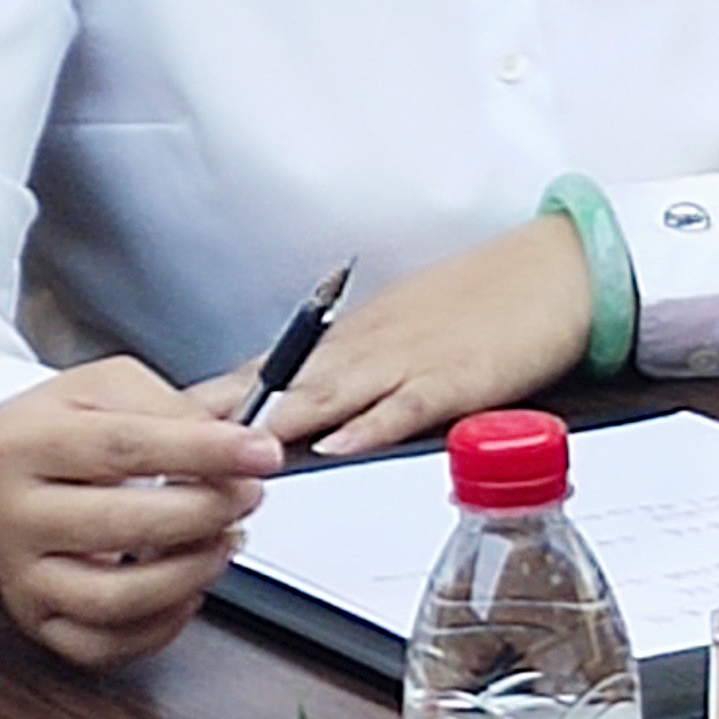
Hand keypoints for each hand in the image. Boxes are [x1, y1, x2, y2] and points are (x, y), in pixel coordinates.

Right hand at [0, 358, 282, 670]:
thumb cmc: (57, 429)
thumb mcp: (105, 387)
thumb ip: (168, 407)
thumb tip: (228, 447)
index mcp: (25, 443)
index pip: (124, 447)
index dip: (203, 451)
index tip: (259, 452)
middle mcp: (13, 515)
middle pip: (121, 524)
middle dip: (204, 511)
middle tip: (248, 494)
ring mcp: (21, 577)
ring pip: (114, 598)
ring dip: (189, 573)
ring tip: (224, 541)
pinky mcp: (36, 621)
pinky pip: (104, 646)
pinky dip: (160, 626)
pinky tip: (188, 589)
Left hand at [192, 217, 589, 458]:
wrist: (557, 270)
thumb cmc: (487, 301)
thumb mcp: (409, 326)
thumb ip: (359, 365)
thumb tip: (307, 403)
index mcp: (357, 334)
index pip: (273, 365)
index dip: (218, 393)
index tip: (162, 417)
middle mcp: (370, 344)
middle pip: (284, 381)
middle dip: (226, 413)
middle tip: (168, 439)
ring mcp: (410, 360)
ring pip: (330, 393)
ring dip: (276, 421)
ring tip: (225, 449)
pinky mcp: (455, 379)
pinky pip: (403, 406)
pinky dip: (366, 427)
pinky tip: (333, 447)